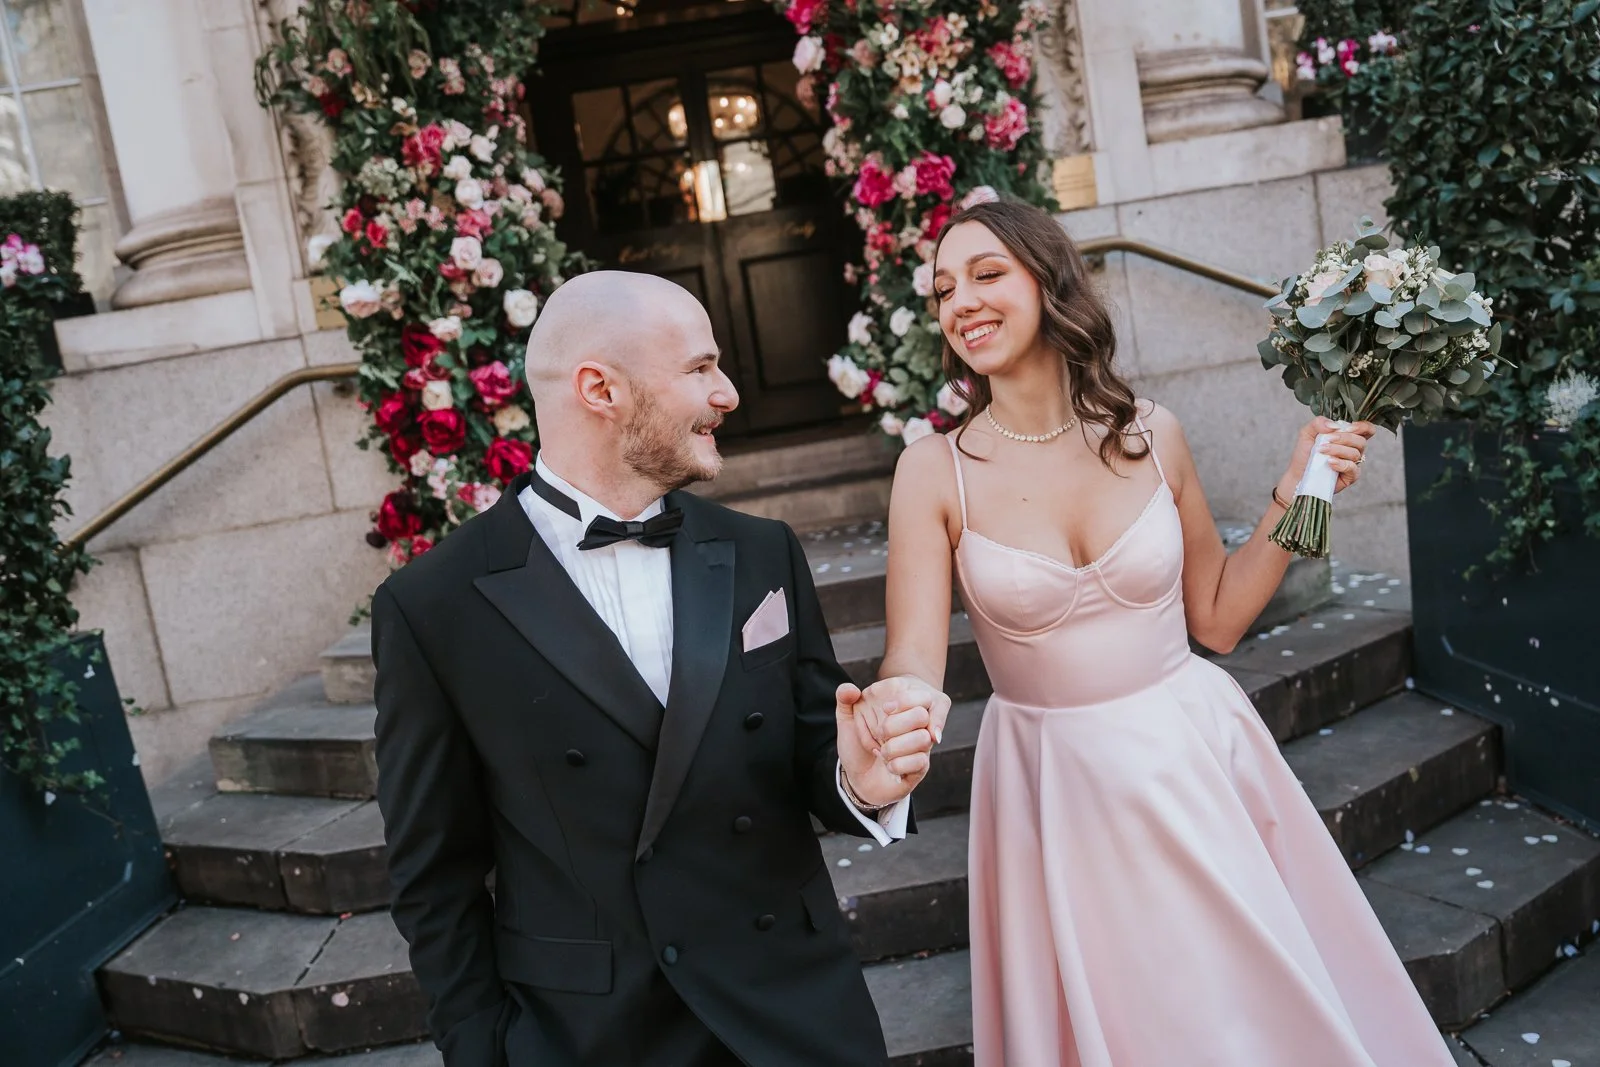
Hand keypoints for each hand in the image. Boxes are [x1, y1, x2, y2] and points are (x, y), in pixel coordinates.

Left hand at [835, 675, 951, 808]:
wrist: (857, 776)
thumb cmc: (855, 744)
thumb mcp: (846, 718)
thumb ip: (844, 698)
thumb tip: (850, 689)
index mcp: (900, 704)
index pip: (915, 694)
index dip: (902, 701)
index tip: (886, 709)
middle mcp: (914, 722)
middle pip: (921, 715)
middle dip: (895, 726)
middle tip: (880, 733)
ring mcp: (920, 744)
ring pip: (924, 739)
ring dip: (894, 748)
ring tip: (882, 753)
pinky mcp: (922, 765)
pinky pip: (921, 761)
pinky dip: (898, 765)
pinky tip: (889, 766)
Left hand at [1278, 417, 1376, 499]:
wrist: (1298, 473)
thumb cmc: (1305, 454)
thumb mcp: (1307, 433)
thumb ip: (1318, 423)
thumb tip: (1334, 425)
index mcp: (1347, 437)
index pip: (1367, 430)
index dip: (1363, 427)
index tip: (1349, 428)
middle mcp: (1353, 449)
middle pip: (1361, 441)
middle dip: (1344, 438)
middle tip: (1327, 440)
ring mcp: (1353, 463)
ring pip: (1355, 454)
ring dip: (1337, 450)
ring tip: (1322, 451)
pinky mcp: (1350, 476)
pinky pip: (1352, 469)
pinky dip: (1341, 464)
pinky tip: (1330, 462)